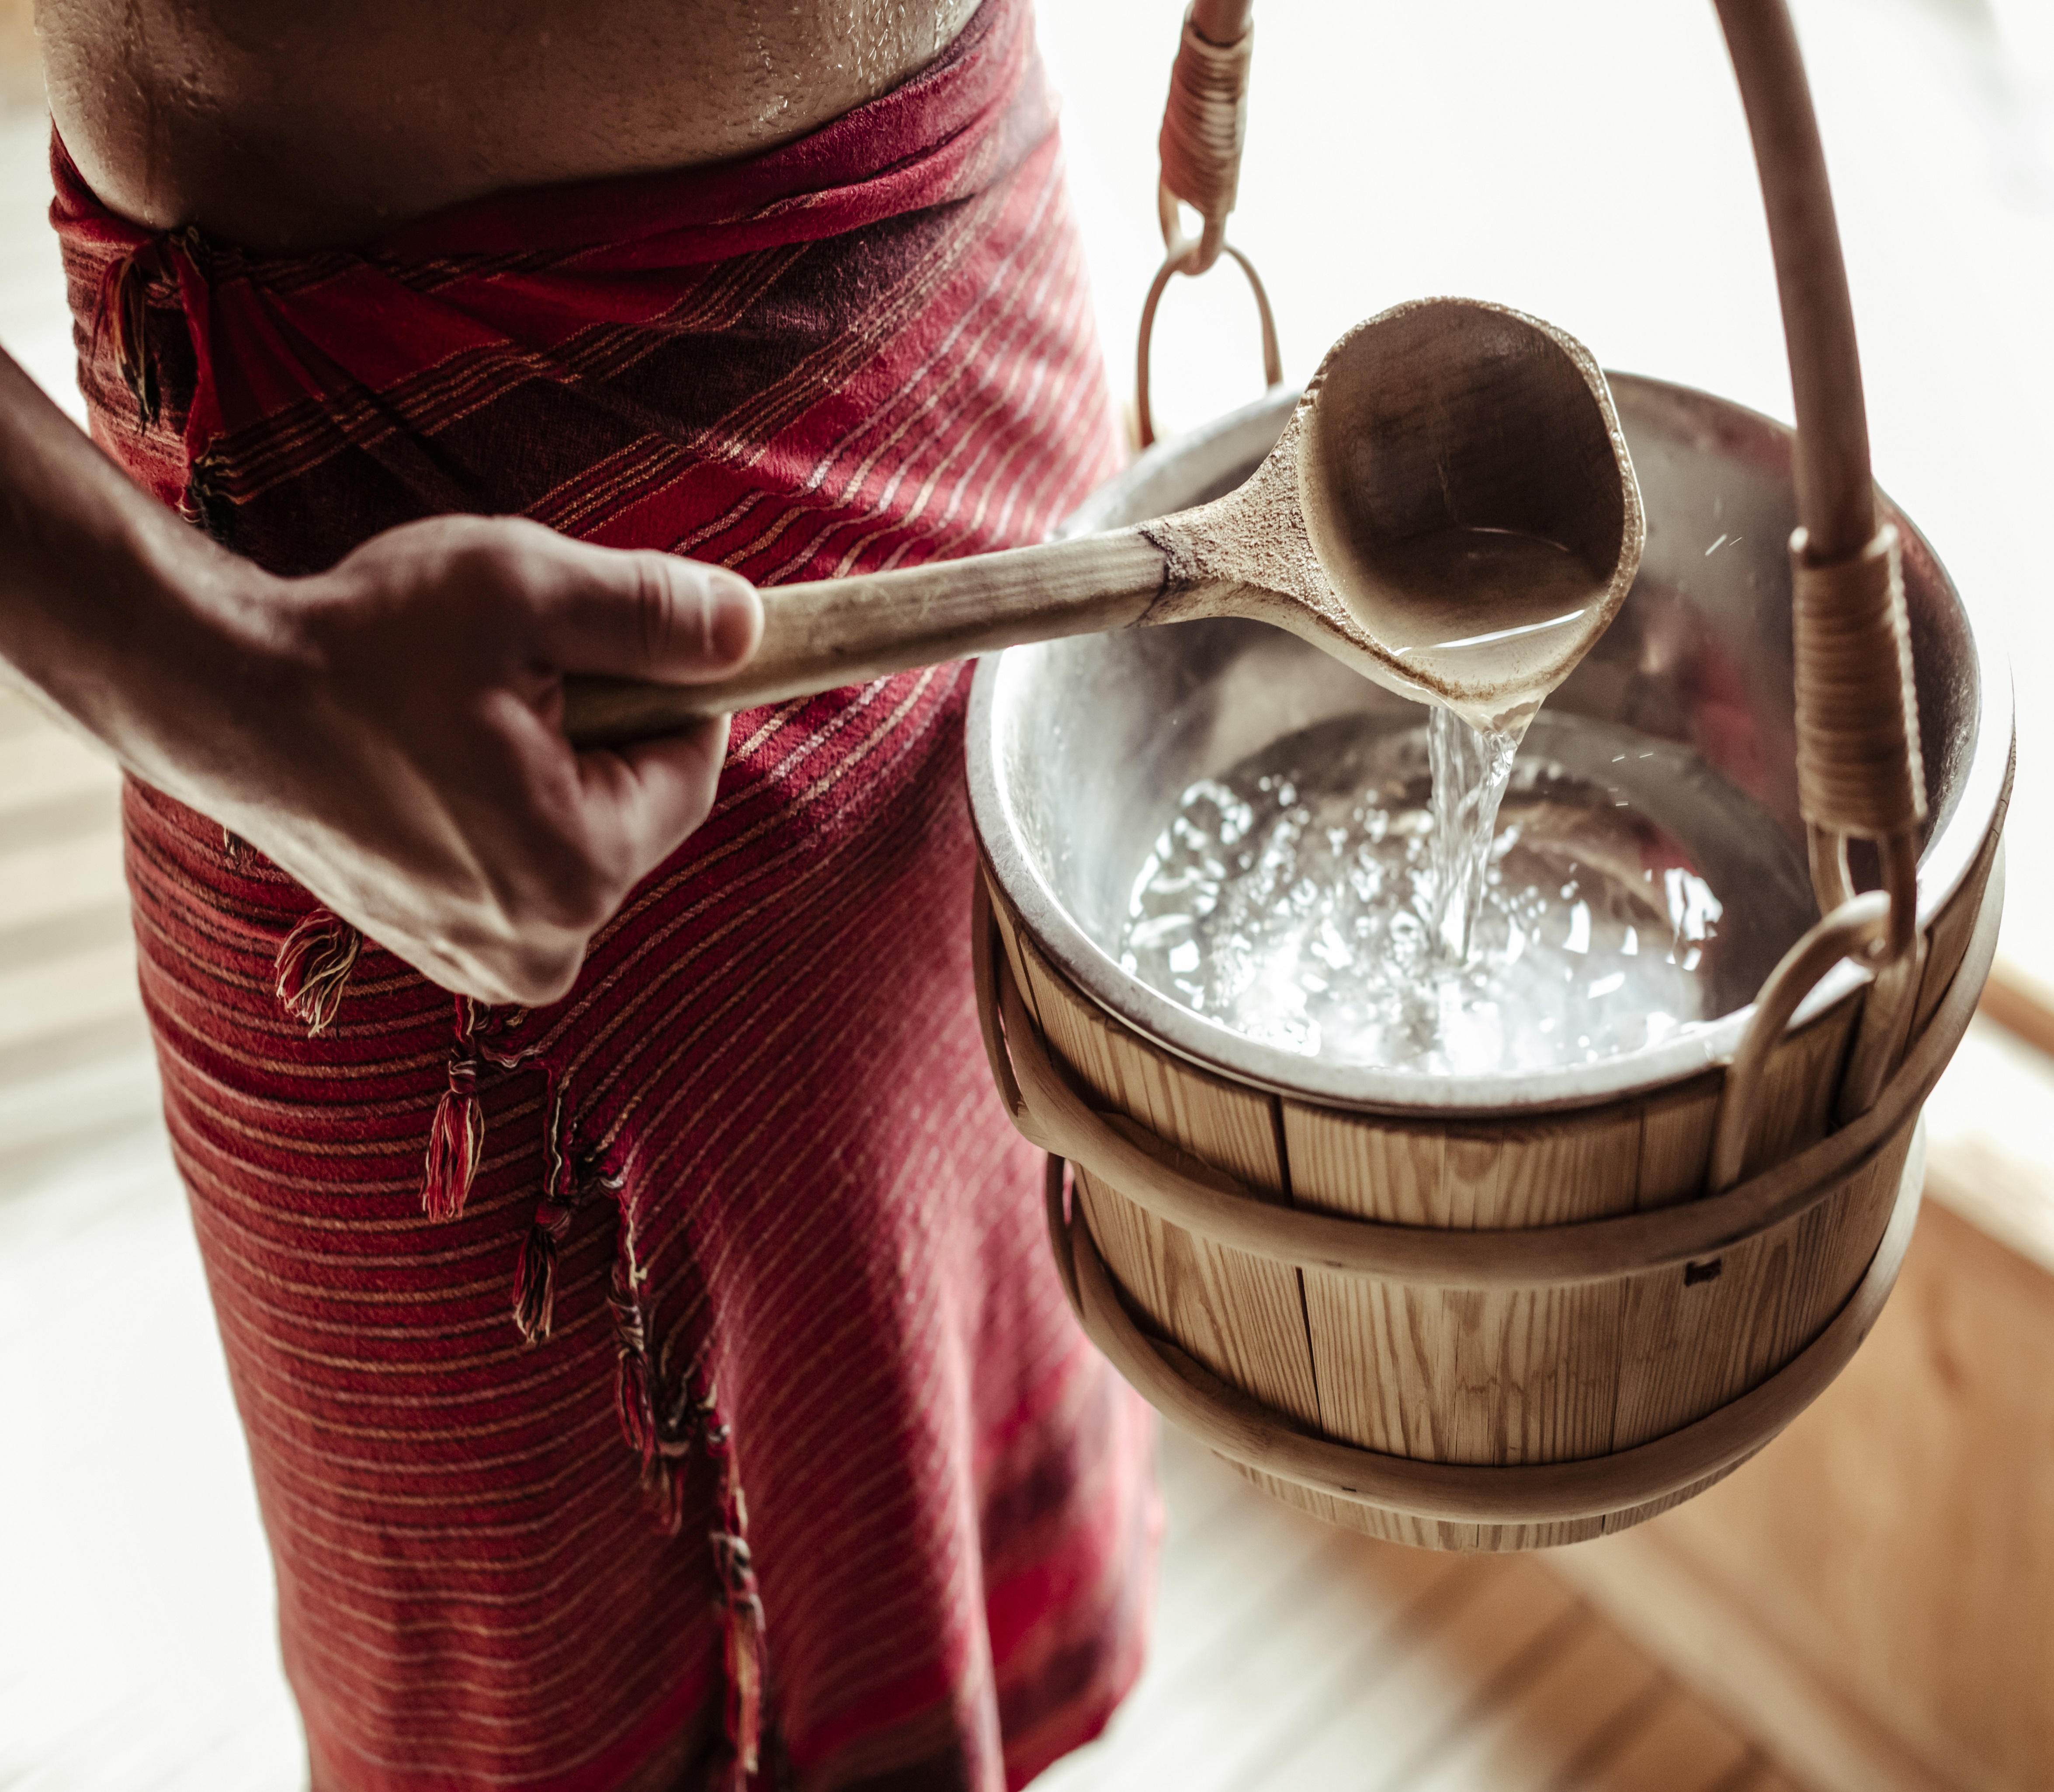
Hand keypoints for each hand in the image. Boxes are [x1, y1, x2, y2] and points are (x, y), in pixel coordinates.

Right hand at [152, 515, 760, 1004]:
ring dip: (549, 767)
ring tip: (456, 717)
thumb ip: (655, 613)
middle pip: (636, 807)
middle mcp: (541, 946)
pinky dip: (502, 808)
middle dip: (601, 731)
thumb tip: (755, 629)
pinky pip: (522, 866)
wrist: (218, 694)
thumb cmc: (361, 641)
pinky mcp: (444, 949)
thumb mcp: (523, 589)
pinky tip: (432, 760)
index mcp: (577, 871)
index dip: (668, 686)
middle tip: (509, 674)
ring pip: (580, 834)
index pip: (692, 765)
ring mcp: (484, 960)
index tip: (611, 634)